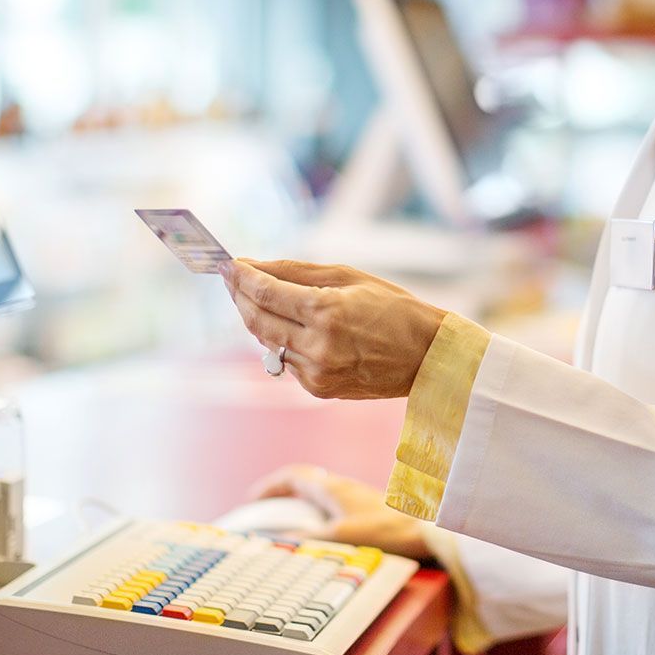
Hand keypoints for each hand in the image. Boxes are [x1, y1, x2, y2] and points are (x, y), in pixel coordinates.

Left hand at [220, 258, 446, 400]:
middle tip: (232, 278)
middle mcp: (317, 346)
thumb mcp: (348, 277)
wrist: (427, 356)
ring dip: (256, 318)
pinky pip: (286, 361)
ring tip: (256, 297)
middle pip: (256, 320)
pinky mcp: (318, 390)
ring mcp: (316, 372)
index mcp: (327, 312)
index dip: (241, 277)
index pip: (266, 293)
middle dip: (239, 296)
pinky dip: (281, 341)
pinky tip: (289, 326)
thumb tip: (256, 266)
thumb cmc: (394, 308)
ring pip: (266, 342)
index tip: (228, 264)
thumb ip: (297, 272)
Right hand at [247, 464, 430, 559]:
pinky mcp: (366, 507)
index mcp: (331, 488)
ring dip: (300, 504)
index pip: (293, 476)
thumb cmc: (386, 531)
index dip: (270, 486)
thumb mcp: (339, 538)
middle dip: (281, 494)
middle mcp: (342, 486)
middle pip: (304, 482)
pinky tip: (319, 533)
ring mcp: (355, 495)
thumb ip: (308, 539)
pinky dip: (316, 513)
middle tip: (265, 512)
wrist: (425, 529)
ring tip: (287, 525)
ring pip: (319, 493)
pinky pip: (332, 503)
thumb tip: (277, 540)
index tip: (253, 500)